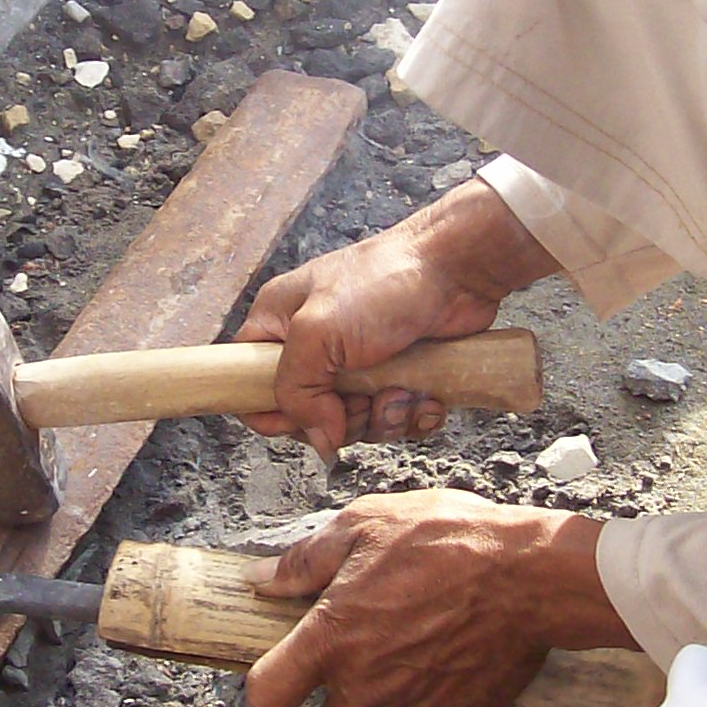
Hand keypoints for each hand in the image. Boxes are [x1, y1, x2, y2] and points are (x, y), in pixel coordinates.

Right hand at [236, 178, 556, 457]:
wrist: (457, 268)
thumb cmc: (384, 282)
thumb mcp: (318, 331)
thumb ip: (297, 389)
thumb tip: (319, 437)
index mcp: (280, 324)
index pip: (248, 382)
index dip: (273, 412)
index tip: (307, 416)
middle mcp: (317, 345)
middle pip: (309, 415)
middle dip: (342, 420)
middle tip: (364, 399)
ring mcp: (360, 363)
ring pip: (357, 423)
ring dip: (385, 418)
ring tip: (402, 390)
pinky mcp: (400, 374)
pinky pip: (397, 418)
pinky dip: (414, 415)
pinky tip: (426, 396)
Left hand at [243, 491, 634, 706]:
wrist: (529, 571)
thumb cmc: (446, 538)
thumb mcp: (365, 524)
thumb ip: (306, 560)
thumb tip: (260, 579)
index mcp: (331, 639)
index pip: (266, 698)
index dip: (268, 689)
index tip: (286, 673)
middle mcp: (366, 687)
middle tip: (345, 690)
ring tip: (391, 698)